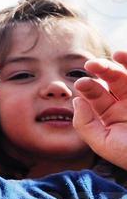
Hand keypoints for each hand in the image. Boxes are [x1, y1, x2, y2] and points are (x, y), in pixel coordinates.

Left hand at [74, 50, 126, 168]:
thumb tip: (76, 101)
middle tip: (91, 64)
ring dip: (124, 63)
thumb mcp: (104, 144)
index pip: (95, 94)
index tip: (81, 83)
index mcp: (110, 113)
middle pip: (112, 79)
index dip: (87, 86)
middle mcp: (126, 102)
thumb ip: (85, 124)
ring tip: (117, 54)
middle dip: (102, 69)